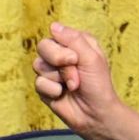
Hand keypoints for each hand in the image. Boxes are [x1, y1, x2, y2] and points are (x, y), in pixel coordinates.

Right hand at [33, 24, 138, 139]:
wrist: (96, 114)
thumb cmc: (98, 85)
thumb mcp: (92, 59)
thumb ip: (74, 40)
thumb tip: (54, 25)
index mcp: (75, 44)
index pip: (56, 34)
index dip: (64, 48)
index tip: (76, 59)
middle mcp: (61, 55)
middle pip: (43, 47)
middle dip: (60, 63)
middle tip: (76, 75)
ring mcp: (51, 71)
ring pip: (38, 65)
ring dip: (59, 78)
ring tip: (73, 87)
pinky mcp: (44, 87)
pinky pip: (38, 83)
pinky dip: (53, 91)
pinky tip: (63, 95)